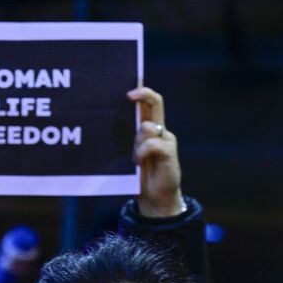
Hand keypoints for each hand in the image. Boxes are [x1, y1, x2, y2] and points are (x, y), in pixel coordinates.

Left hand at [127, 86, 184, 217]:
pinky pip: (151, 143)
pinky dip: (141, 151)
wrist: (155, 199)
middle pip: (155, 104)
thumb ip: (125, 142)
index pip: (147, 104)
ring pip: (147, 126)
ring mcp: (165, 140)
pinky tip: (137, 162)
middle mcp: (158, 131)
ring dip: (136, 141)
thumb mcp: (127, 157)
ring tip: (133, 160)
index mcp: (148, 130)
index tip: (127, 83)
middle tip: (129, 94)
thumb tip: (113, 125)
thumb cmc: (138, 178)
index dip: (141, 91)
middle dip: (143, 94)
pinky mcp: (169, 151)